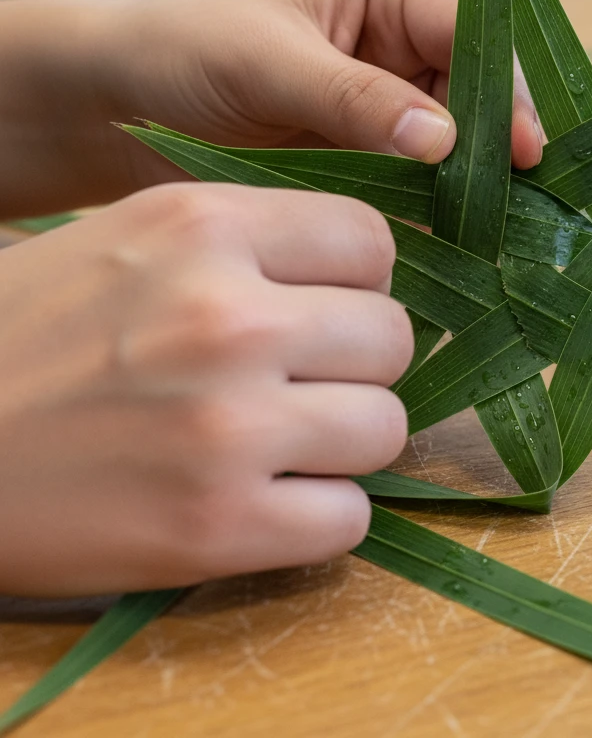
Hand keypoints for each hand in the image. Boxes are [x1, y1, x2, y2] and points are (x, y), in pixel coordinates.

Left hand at [0, 0, 542, 216]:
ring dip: (476, 184)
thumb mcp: (266, 62)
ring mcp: (395, 107)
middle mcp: (407, 46)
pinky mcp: (377, 157)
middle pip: (482, 93)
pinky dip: (440, 210)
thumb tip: (444, 139)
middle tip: (517, 206)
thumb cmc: (184, 50)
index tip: (522, 151)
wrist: (122, 104)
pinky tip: (458, 242)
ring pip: (464, 144)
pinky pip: (426, 182)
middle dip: (499, 144)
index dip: (504, 89)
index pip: (472, 32)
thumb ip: (353, 96)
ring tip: (498, 234)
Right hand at [0, 183, 410, 595]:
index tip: (326, 306)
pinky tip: (263, 500)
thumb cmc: (35, 334)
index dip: (359, 280)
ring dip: (344, 441)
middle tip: (298, 380)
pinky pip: (349, 518)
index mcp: (202, 227)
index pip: (371, 241)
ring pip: (385, 428)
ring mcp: (225, 428)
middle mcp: (224, 317)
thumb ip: (256, 245)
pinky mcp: (215, 529)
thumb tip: (377, 278)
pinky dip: (318, 515)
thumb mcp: (137, 240)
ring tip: (278, 441)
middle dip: (356, 362)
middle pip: (392, 337)